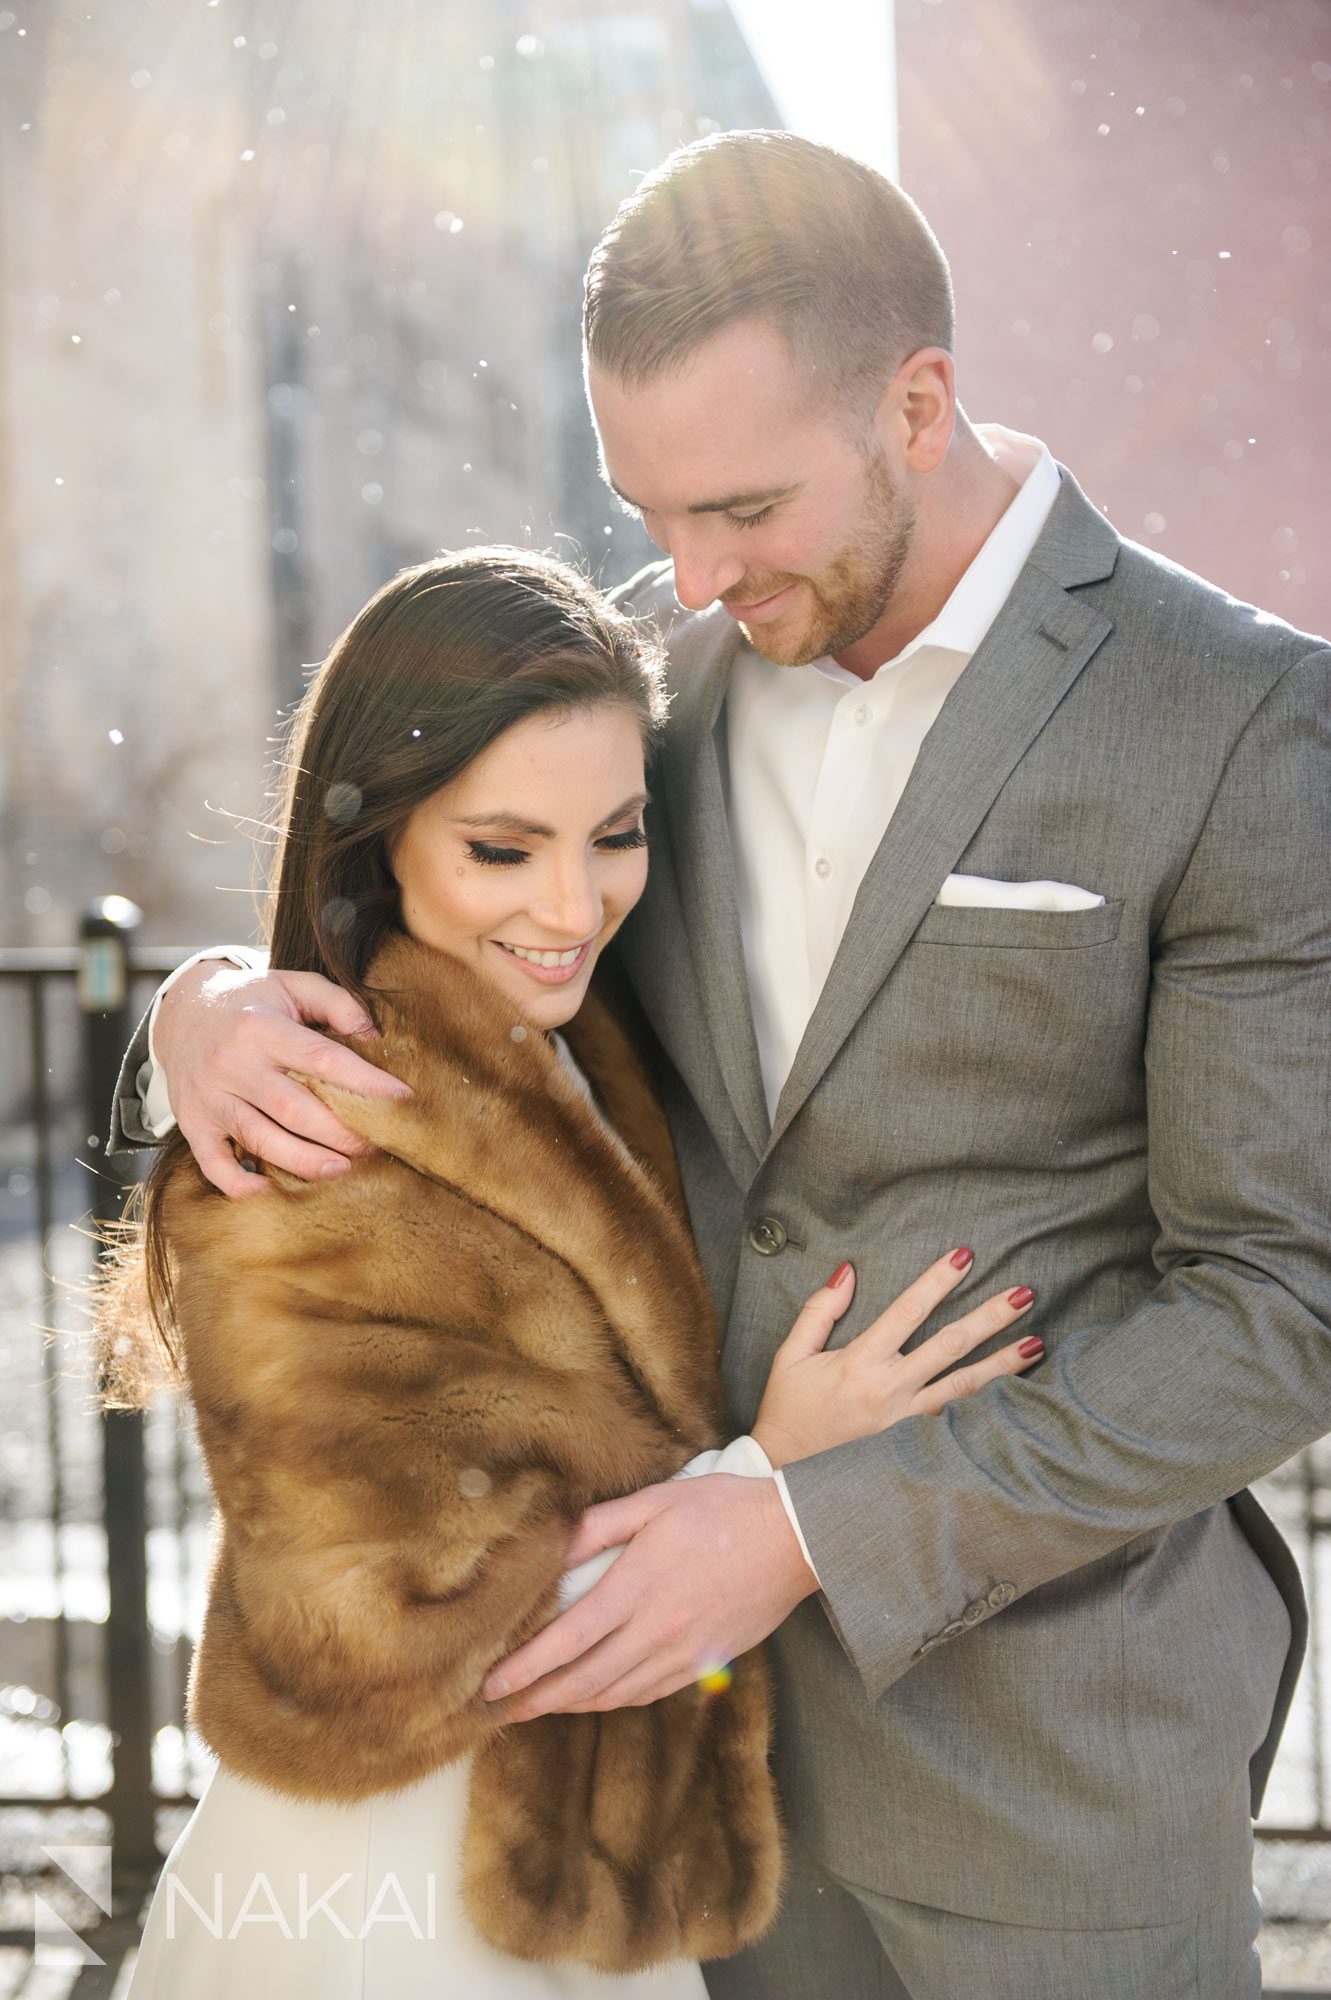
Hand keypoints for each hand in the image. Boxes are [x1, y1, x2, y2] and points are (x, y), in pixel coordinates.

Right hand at [156, 961, 412, 1198]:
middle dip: (340, 1132)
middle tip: (376, 1145)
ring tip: (342, 1170)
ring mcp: (210, 1097)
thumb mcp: (292, 984)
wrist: (182, 1013)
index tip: (402, 1098)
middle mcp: (233, 1064)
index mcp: (261, 1028)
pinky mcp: (193, 1124)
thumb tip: (373, 1034)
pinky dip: (239, 1183)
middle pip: (293, 1108)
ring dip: (303, 1161)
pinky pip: (213, 1163)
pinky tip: (270, 1191)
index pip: (321, 1058)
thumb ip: (336, 1002)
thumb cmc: (252, 1002)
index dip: (364, 1082)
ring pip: (259, 1138)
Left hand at [480, 1472, 816, 1719]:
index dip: (525, 1666)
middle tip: (496, 1710)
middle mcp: (658, 1629)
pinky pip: (648, 1693)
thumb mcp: (657, 1501)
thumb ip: (600, 1524)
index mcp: (639, 1586)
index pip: (568, 1638)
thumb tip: (551, 1542)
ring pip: (615, 1693)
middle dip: (536, 1698)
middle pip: (584, 1678)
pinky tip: (593, 1698)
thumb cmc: (725, 1509)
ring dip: (569, 1705)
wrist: (796, 1539)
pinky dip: (612, 1701)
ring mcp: (684, 1653)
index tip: (491, 1682)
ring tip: (535, 1708)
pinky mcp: (705, 1663)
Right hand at [751, 1250, 1039, 1468]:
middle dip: (988, 1317)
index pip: (907, 1311)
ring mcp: (906, 1421)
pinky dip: (989, 1404)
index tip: (964, 1256)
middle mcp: (890, 1390)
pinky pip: (958, 1419)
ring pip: (965, 1387)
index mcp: (860, 1363)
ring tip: (1038, 1342)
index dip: (936, 1281)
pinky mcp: (914, 1443)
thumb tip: (848, 1270)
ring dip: (1003, 1363)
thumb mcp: (792, 1355)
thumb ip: (820, 1310)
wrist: (788, 1476)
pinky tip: (1018, 1393)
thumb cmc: (790, 1409)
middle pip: (949, 1346)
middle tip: (1023, 1293)